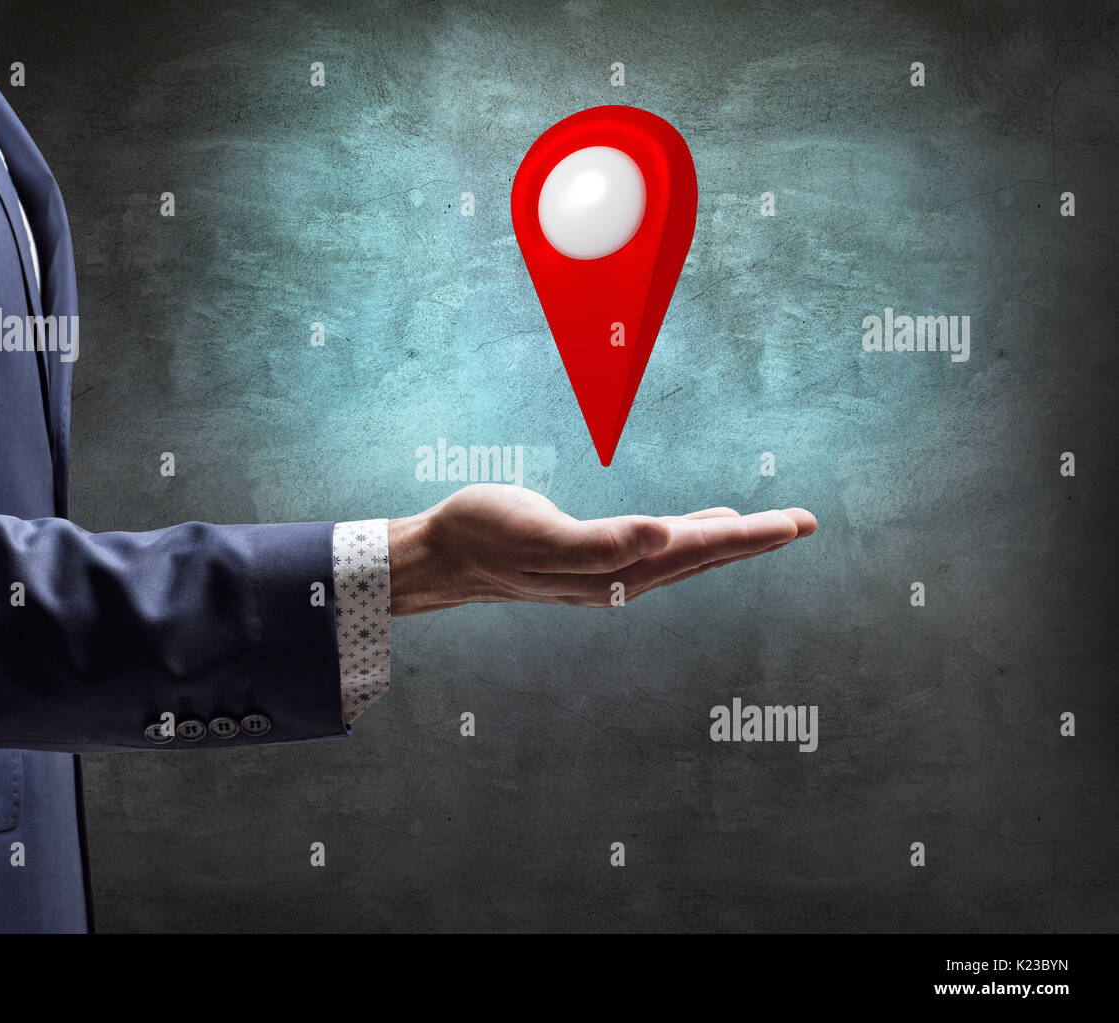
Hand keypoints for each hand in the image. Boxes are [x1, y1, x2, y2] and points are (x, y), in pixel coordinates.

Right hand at [387, 484, 815, 615]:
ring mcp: (605, 573)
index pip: (696, 547)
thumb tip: (663, 535)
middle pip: (700, 556)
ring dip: (726, 541)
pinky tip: (695, 527)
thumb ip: (599, 542)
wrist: (440, 556)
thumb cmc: (482, 534)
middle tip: (803, 521)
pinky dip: (689, 539)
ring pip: (683, 556)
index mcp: (614, 570)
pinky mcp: (590, 563)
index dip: (747, 534)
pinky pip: (657, 551)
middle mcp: (618, 577)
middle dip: (753, 539)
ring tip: (765, 526)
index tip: (794, 522)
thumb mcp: (535, 532)